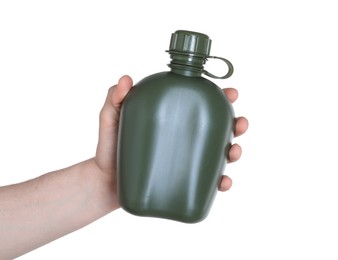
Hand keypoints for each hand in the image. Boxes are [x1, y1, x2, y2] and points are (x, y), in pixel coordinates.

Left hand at [94, 75, 248, 196]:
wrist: (104, 183)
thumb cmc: (109, 148)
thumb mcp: (110, 119)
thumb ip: (115, 98)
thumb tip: (126, 79)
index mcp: (172, 118)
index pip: (199, 103)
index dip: (219, 97)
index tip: (231, 93)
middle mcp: (182, 138)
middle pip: (217, 128)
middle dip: (236, 124)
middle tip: (240, 123)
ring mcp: (184, 159)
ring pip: (218, 153)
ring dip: (234, 151)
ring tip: (234, 152)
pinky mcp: (183, 181)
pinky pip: (208, 181)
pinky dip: (221, 182)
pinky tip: (224, 182)